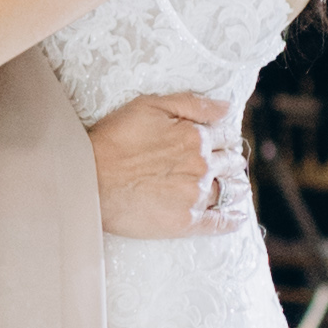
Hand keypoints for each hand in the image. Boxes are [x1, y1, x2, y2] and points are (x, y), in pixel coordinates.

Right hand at [91, 92, 245, 239]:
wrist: (88, 179)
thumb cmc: (114, 139)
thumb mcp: (150, 106)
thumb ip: (192, 104)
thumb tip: (227, 108)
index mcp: (195, 137)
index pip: (223, 135)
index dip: (223, 136)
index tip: (221, 141)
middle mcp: (201, 166)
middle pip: (230, 162)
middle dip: (230, 160)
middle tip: (228, 163)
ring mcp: (195, 196)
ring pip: (229, 190)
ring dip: (235, 185)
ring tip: (235, 186)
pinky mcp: (186, 222)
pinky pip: (220, 222)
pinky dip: (233, 219)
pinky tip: (238, 217)